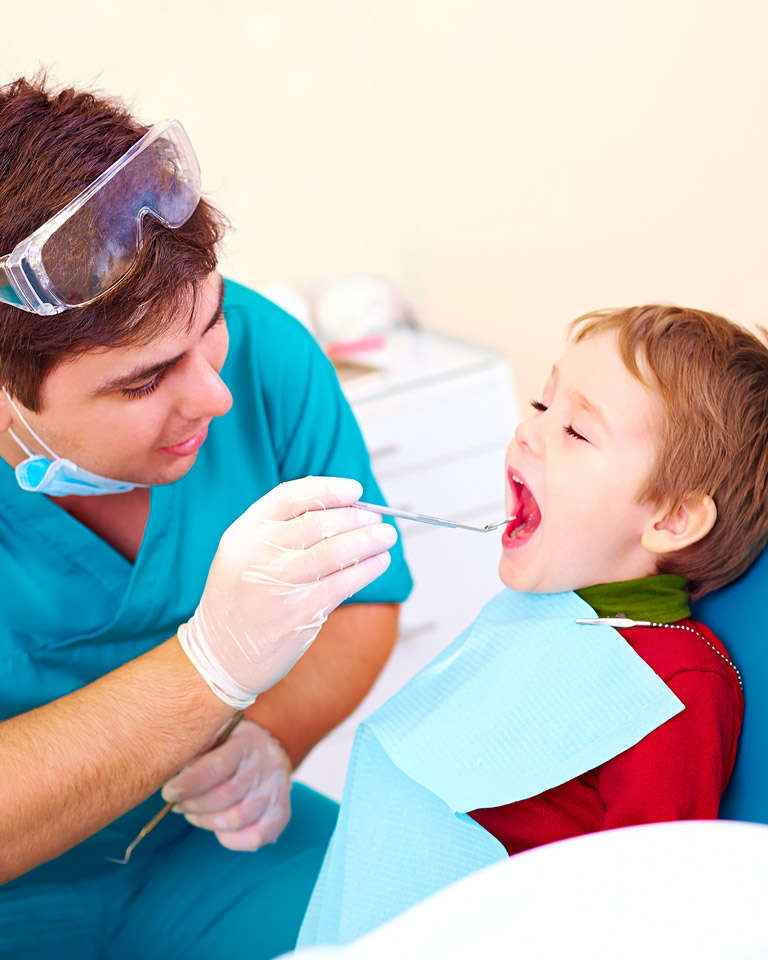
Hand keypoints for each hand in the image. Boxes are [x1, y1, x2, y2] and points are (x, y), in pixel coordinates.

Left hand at [161, 718, 291, 850]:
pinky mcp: (281, 814)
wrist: (268, 749)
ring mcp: (277, 791)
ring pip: (237, 819)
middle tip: (177, 804)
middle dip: (193, 805)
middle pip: (226, 796)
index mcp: (247, 742)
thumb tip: (167, 765)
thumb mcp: (215, 732)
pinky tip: (216, 828)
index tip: (168, 793)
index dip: (190, 783)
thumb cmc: (230, 743)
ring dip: (206, 821)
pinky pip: (256, 838)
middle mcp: (267, 766)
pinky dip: (230, 839)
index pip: (219, 766)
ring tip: (192, 813)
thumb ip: (196, 746)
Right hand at [178, 476, 396, 707]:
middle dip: (355, 516)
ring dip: (367, 540)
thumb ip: (281, 530)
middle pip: (317, 523)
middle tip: (376, 517)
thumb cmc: (241, 599)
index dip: (327, 488)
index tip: (355, 489)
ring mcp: (277, 585)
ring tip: (387, 536)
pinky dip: (367, 570)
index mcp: (244, 533)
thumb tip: (342, 509)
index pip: (289, 496)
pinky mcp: (297, 614)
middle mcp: (257, 554)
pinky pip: (341, 584)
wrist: (221, 654)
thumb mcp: (243, 554)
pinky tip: (380, 562)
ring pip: (334, 552)